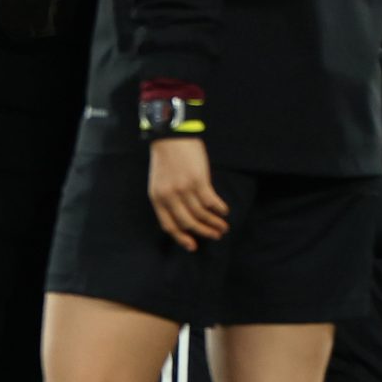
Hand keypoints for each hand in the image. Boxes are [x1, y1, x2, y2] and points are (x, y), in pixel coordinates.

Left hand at [146, 136, 228, 252]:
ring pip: (201, 214)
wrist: (171, 136)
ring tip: (223, 227)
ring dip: (214, 223)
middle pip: (188, 223)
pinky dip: (219, 208)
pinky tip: (224, 211)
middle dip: (203, 232)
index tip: (193, 245)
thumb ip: (168, 199)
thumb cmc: (166, 159)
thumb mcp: (160, 182)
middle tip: (216, 235)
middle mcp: (169, 196)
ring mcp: (184, 189)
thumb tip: (185, 218)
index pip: (169, 225)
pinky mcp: (198, 180)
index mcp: (157, 198)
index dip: (182, 238)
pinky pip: (211, 201)